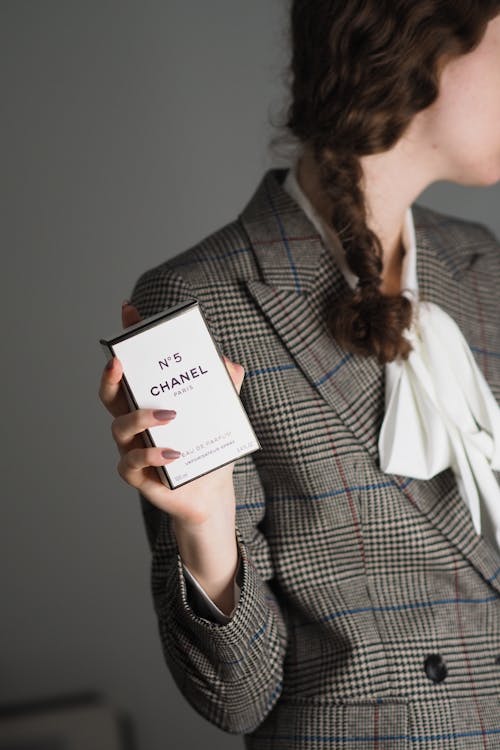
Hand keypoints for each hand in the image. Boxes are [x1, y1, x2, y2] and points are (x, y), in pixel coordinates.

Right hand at [98, 302, 245, 528]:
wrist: (212, 493)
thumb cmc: (208, 448)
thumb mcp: (222, 414)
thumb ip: (227, 385)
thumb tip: (226, 362)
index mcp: (150, 401)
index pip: (133, 367)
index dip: (128, 339)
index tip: (129, 311)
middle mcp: (135, 422)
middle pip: (110, 394)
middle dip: (110, 376)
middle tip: (119, 362)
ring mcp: (132, 447)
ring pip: (119, 427)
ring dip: (140, 418)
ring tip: (169, 416)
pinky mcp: (138, 475)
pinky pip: (131, 464)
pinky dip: (150, 457)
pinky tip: (173, 454)